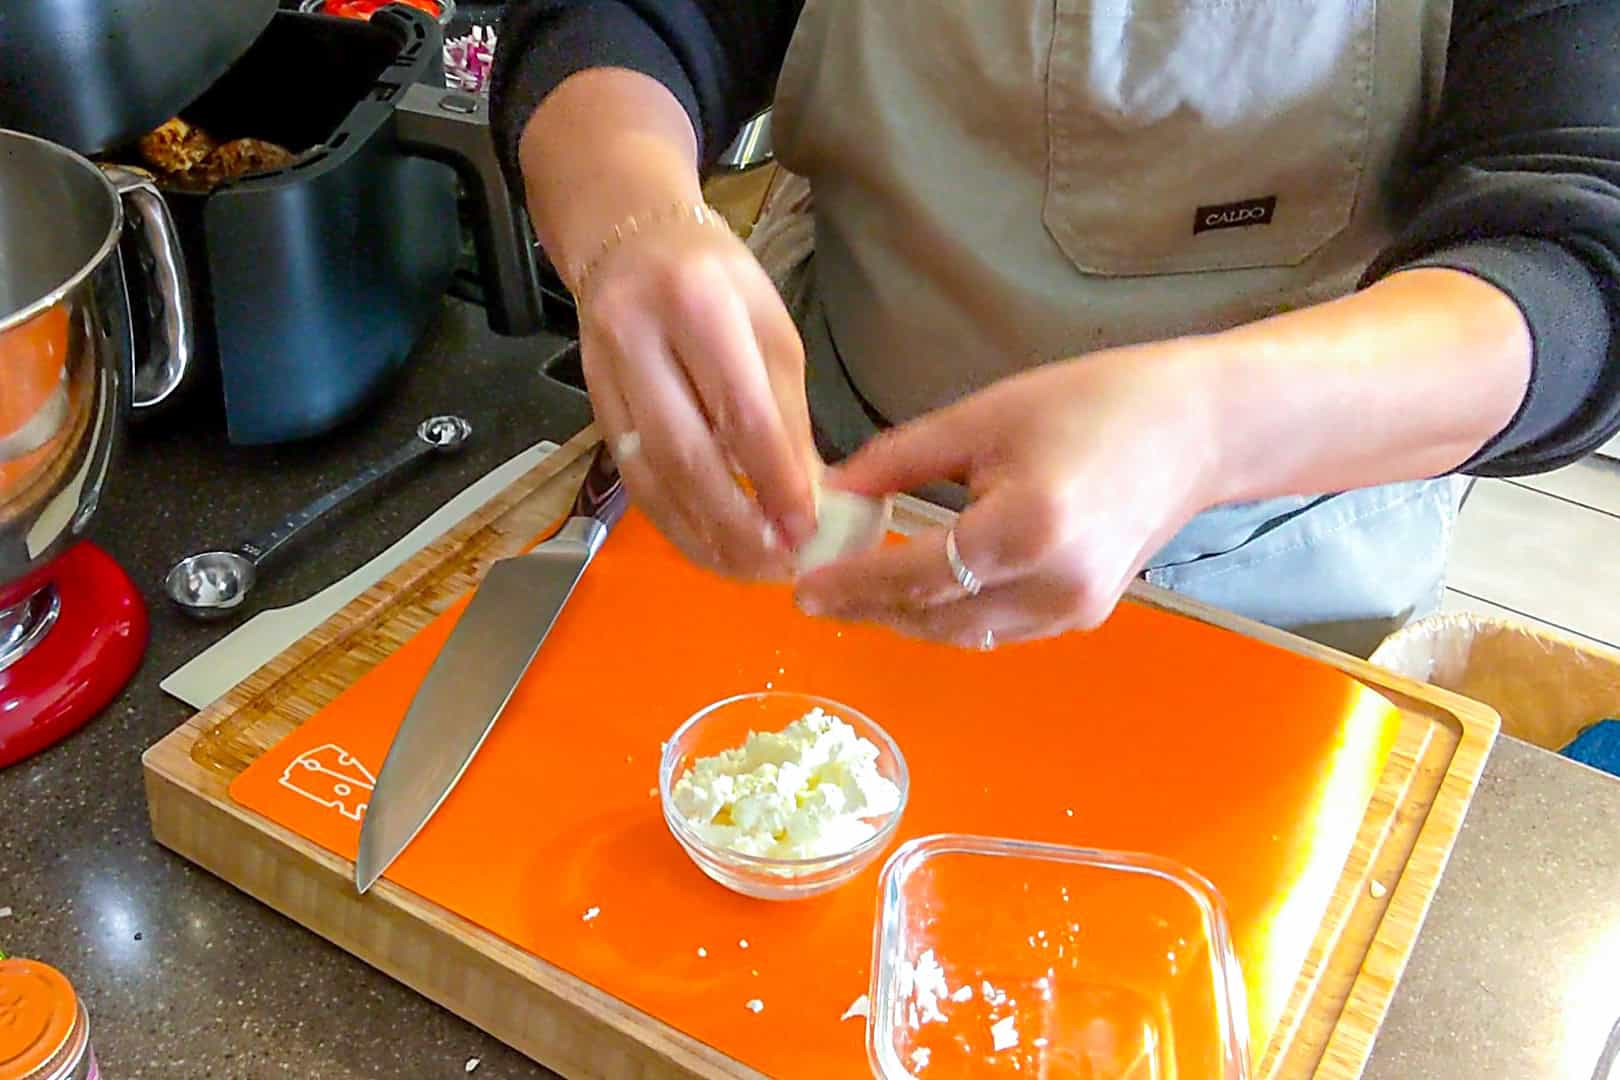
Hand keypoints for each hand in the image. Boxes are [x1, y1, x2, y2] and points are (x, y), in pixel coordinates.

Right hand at [579, 217, 819, 578]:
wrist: (627, 236)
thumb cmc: (714, 278)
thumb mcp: (769, 327)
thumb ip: (787, 413)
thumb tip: (812, 498)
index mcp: (699, 304)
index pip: (741, 411)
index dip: (775, 479)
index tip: (807, 528)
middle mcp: (640, 338)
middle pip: (685, 453)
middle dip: (735, 522)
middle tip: (777, 562)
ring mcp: (604, 374)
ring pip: (649, 475)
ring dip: (701, 534)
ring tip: (747, 568)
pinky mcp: (591, 405)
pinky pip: (631, 478)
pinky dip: (672, 520)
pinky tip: (707, 544)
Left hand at [792, 344, 1219, 646]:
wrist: (1197, 430)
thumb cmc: (1093, 403)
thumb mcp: (984, 418)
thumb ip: (900, 460)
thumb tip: (831, 491)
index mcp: (1024, 529)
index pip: (916, 575)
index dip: (854, 586)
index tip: (802, 588)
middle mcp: (1050, 586)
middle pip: (934, 619)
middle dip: (870, 609)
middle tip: (817, 593)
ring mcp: (1071, 611)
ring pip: (963, 635)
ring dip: (906, 620)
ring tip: (855, 593)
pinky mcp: (1082, 616)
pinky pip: (996, 629)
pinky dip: (950, 617)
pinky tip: (917, 591)